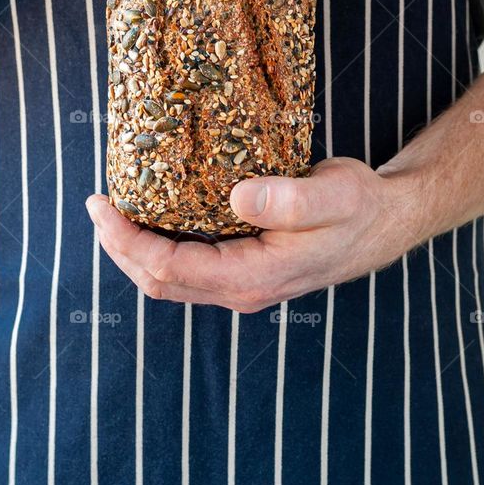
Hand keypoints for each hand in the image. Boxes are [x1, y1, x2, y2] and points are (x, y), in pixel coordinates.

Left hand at [85, 158, 424, 312]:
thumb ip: (289, 199)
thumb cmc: (360, 207)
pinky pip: (189, 267)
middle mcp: (241, 290)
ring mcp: (243, 285)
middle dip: (118, 247)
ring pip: (171, 280)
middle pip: (159, 282)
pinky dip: (159, 246)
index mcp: (252, 277)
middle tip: (96, 205)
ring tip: (113, 212)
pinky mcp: (246, 270)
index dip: (127, 239)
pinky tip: (153, 215)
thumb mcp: (333, 195)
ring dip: (134, 251)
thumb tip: (238, 196)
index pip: (170, 267)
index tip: (102, 204)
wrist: (388, 223)